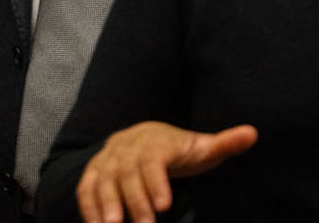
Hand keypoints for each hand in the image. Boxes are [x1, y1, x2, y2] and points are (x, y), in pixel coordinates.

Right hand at [75, 121, 256, 222]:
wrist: (141, 136)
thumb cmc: (179, 149)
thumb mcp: (203, 146)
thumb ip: (225, 143)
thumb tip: (252, 133)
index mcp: (153, 142)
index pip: (152, 160)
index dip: (156, 181)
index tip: (165, 205)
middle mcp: (125, 148)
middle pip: (126, 174)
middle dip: (134, 201)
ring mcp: (107, 159)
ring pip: (103, 180)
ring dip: (105, 204)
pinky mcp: (95, 171)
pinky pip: (86, 187)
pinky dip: (88, 205)